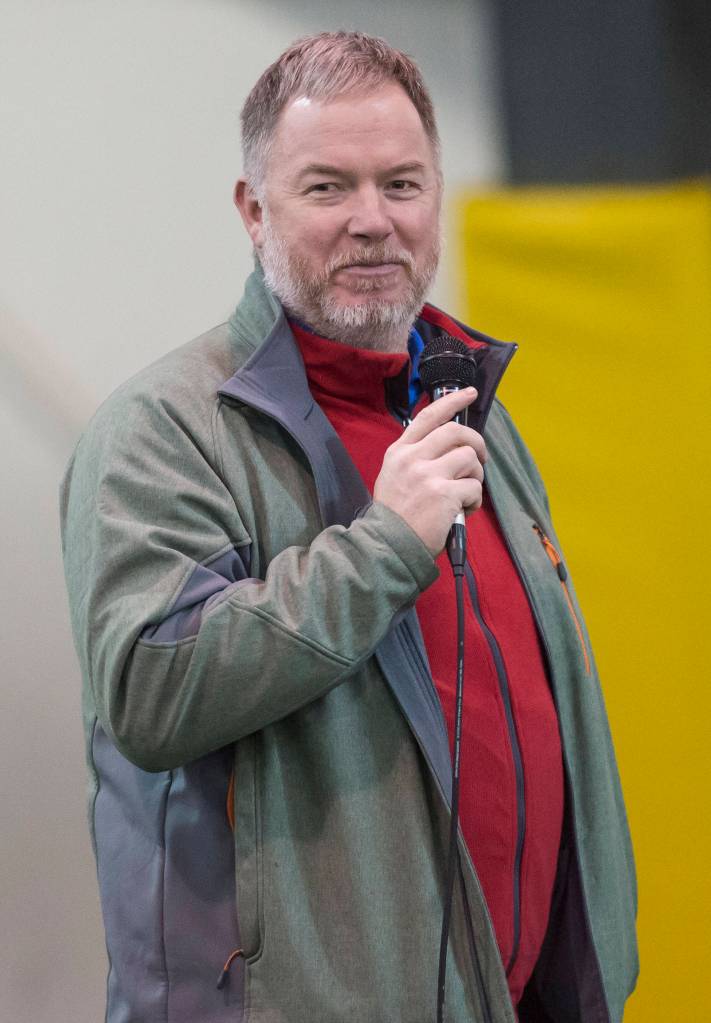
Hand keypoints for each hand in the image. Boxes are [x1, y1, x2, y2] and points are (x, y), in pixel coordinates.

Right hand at [373, 388, 486, 556]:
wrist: (388, 545)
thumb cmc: (395, 515)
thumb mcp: (394, 476)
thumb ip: (415, 457)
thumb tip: (450, 445)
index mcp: (400, 451)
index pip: (429, 416)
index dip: (452, 401)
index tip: (469, 394)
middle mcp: (413, 458)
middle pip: (457, 432)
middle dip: (477, 443)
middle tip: (480, 458)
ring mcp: (428, 475)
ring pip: (470, 458)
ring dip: (476, 477)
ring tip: (466, 494)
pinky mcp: (444, 494)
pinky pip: (474, 487)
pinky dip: (475, 501)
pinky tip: (463, 511)